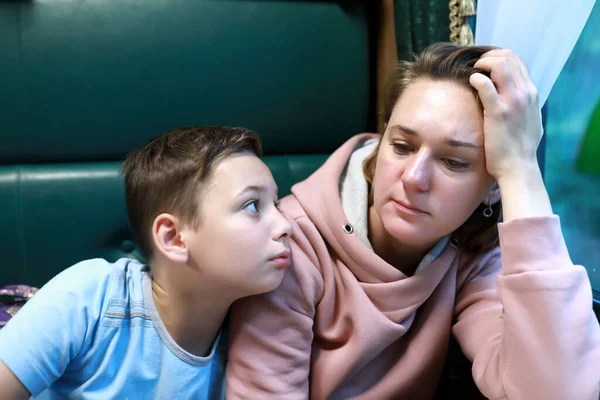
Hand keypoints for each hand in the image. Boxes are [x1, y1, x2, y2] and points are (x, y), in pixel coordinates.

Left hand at [469, 49, 542, 181]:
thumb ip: (523, 105)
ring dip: (482, 63)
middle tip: (475, 66)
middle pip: (509, 57)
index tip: (484, 64)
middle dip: (489, 56)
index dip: (498, 57)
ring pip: (500, 65)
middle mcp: (525, 93)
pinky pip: (485, 85)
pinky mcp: (498, 112)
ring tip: (472, 71)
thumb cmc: (519, 148)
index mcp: (531, 94)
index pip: (517, 62)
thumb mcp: (528, 120)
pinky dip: (476, 78)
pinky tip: (470, 82)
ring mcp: (513, 101)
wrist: (518, 167)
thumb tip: (513, 97)